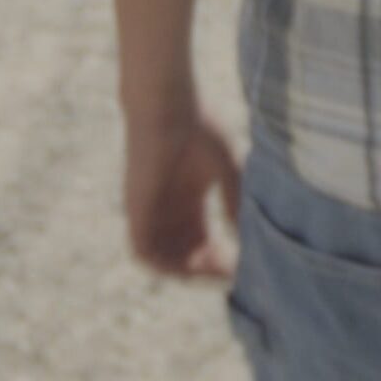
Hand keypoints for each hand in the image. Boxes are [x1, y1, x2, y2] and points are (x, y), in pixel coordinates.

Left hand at [123, 104, 241, 279]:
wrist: (166, 107)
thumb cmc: (200, 126)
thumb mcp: (226, 168)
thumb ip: (234, 201)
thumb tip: (245, 235)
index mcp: (188, 199)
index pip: (201, 240)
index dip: (220, 256)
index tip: (242, 264)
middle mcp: (167, 210)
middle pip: (185, 253)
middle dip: (208, 268)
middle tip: (231, 273)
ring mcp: (150, 212)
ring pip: (165, 257)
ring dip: (188, 270)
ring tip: (213, 271)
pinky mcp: (136, 211)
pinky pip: (143, 251)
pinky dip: (163, 264)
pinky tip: (188, 265)